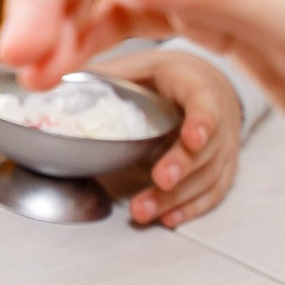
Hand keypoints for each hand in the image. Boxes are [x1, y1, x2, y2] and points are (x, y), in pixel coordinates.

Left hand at [92, 48, 241, 227]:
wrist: (205, 83)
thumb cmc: (166, 77)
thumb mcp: (140, 66)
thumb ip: (108, 76)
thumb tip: (60, 84)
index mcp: (197, 87)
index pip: (206, 104)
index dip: (202, 122)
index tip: (192, 138)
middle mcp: (219, 119)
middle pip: (206, 148)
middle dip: (182, 167)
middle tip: (160, 181)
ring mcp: (224, 147)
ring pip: (207, 176)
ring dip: (176, 197)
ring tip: (144, 211)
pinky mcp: (222, 168)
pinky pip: (213, 192)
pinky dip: (192, 208)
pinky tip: (169, 219)